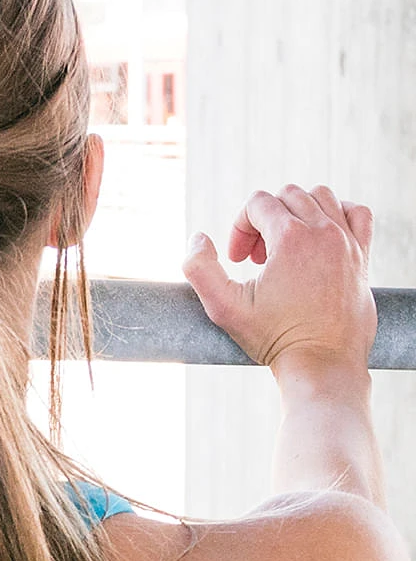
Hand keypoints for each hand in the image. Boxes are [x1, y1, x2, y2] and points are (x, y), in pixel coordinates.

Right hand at [182, 185, 375, 371]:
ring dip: (295, 214)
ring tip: (284, 248)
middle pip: (286, 196)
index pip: (257, 203)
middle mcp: (324, 232)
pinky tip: (319, 238)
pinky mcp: (362, 255)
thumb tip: (198, 238)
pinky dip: (336, 214)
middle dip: (264, 221)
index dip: (239, 228)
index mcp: (291, 237)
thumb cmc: (274, 337)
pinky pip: (357, 212)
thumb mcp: (223, 306)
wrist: (321, 363)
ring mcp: (348, 241)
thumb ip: (199, 268)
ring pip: (320, 197)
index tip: (239, 261)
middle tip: (256, 259)